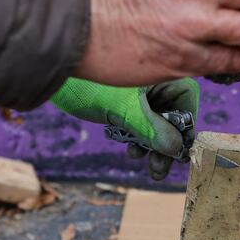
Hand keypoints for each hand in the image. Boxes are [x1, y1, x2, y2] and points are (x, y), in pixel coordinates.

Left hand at [51, 77, 199, 179]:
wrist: (53, 70)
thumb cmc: (92, 83)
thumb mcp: (127, 110)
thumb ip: (153, 129)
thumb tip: (177, 149)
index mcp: (161, 70)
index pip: (186, 100)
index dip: (184, 128)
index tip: (178, 152)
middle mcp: (153, 78)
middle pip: (171, 114)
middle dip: (166, 143)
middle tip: (160, 169)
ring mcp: (137, 90)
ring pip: (153, 121)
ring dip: (151, 145)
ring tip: (146, 165)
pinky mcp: (121, 100)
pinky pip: (137, 121)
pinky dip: (136, 137)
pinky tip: (131, 150)